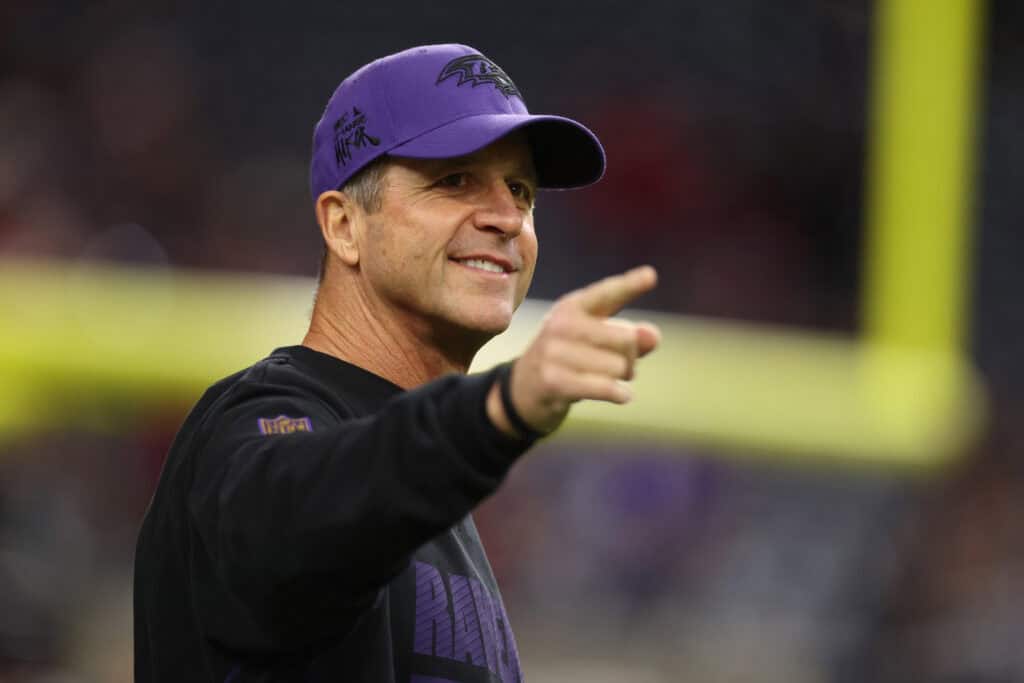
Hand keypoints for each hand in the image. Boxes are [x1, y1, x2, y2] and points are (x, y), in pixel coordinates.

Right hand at [487, 265, 660, 437]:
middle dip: (631, 357)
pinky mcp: (554, 381)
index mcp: (572, 307)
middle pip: (626, 338)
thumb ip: (631, 336)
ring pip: (618, 366)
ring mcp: (554, 352)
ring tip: (607, 380)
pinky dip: (619, 394)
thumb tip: (653, 337)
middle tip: (617, 365)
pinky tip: (621, 396)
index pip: (607, 294)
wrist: (525, 388)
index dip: (630, 285)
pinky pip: (605, 387)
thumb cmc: (571, 358)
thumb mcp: (597, 341)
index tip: (650, 276)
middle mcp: (561, 324)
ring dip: (622, 379)